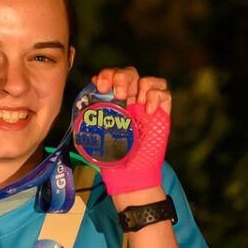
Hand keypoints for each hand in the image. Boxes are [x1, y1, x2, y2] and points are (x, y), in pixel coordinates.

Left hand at [88, 66, 172, 200]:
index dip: (106, 75)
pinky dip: (155, 97)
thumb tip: (83, 102)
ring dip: (140, 85)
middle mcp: (131, 101)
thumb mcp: (96, 134)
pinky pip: (164, 93)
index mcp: (114, 102)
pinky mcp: (162, 114)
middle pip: (129, 73)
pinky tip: (147, 111)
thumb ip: (91, 119)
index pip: (112, 77)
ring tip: (134, 103)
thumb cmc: (113, 157)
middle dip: (121, 77)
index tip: (99, 85)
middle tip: (118, 94)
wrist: (131, 174)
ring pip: (148, 80)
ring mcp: (147, 106)